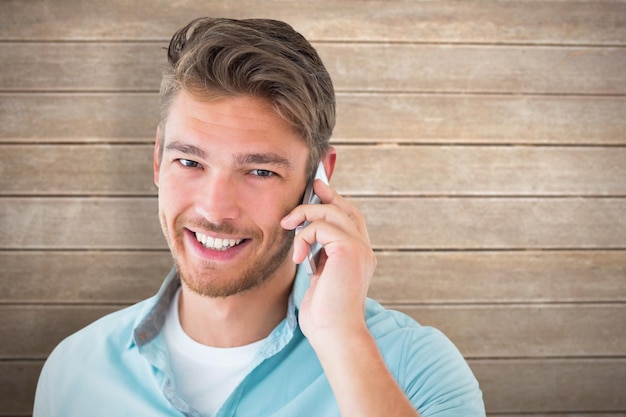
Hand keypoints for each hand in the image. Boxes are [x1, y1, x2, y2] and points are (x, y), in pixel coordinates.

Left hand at [281, 179, 376, 346]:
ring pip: (333, 212)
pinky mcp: (349, 249)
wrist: (335, 334)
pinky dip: (304, 237)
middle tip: (310, 187)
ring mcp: (360, 248)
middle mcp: (364, 250)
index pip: (351, 220)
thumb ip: (319, 259)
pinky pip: (322, 226)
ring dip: (306, 214)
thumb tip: (306, 242)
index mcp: (359, 257)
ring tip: (287, 225)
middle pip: (347, 209)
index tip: (317, 193)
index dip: (335, 203)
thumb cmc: (325, 316)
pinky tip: (298, 257)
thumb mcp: (320, 280)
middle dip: (327, 195)